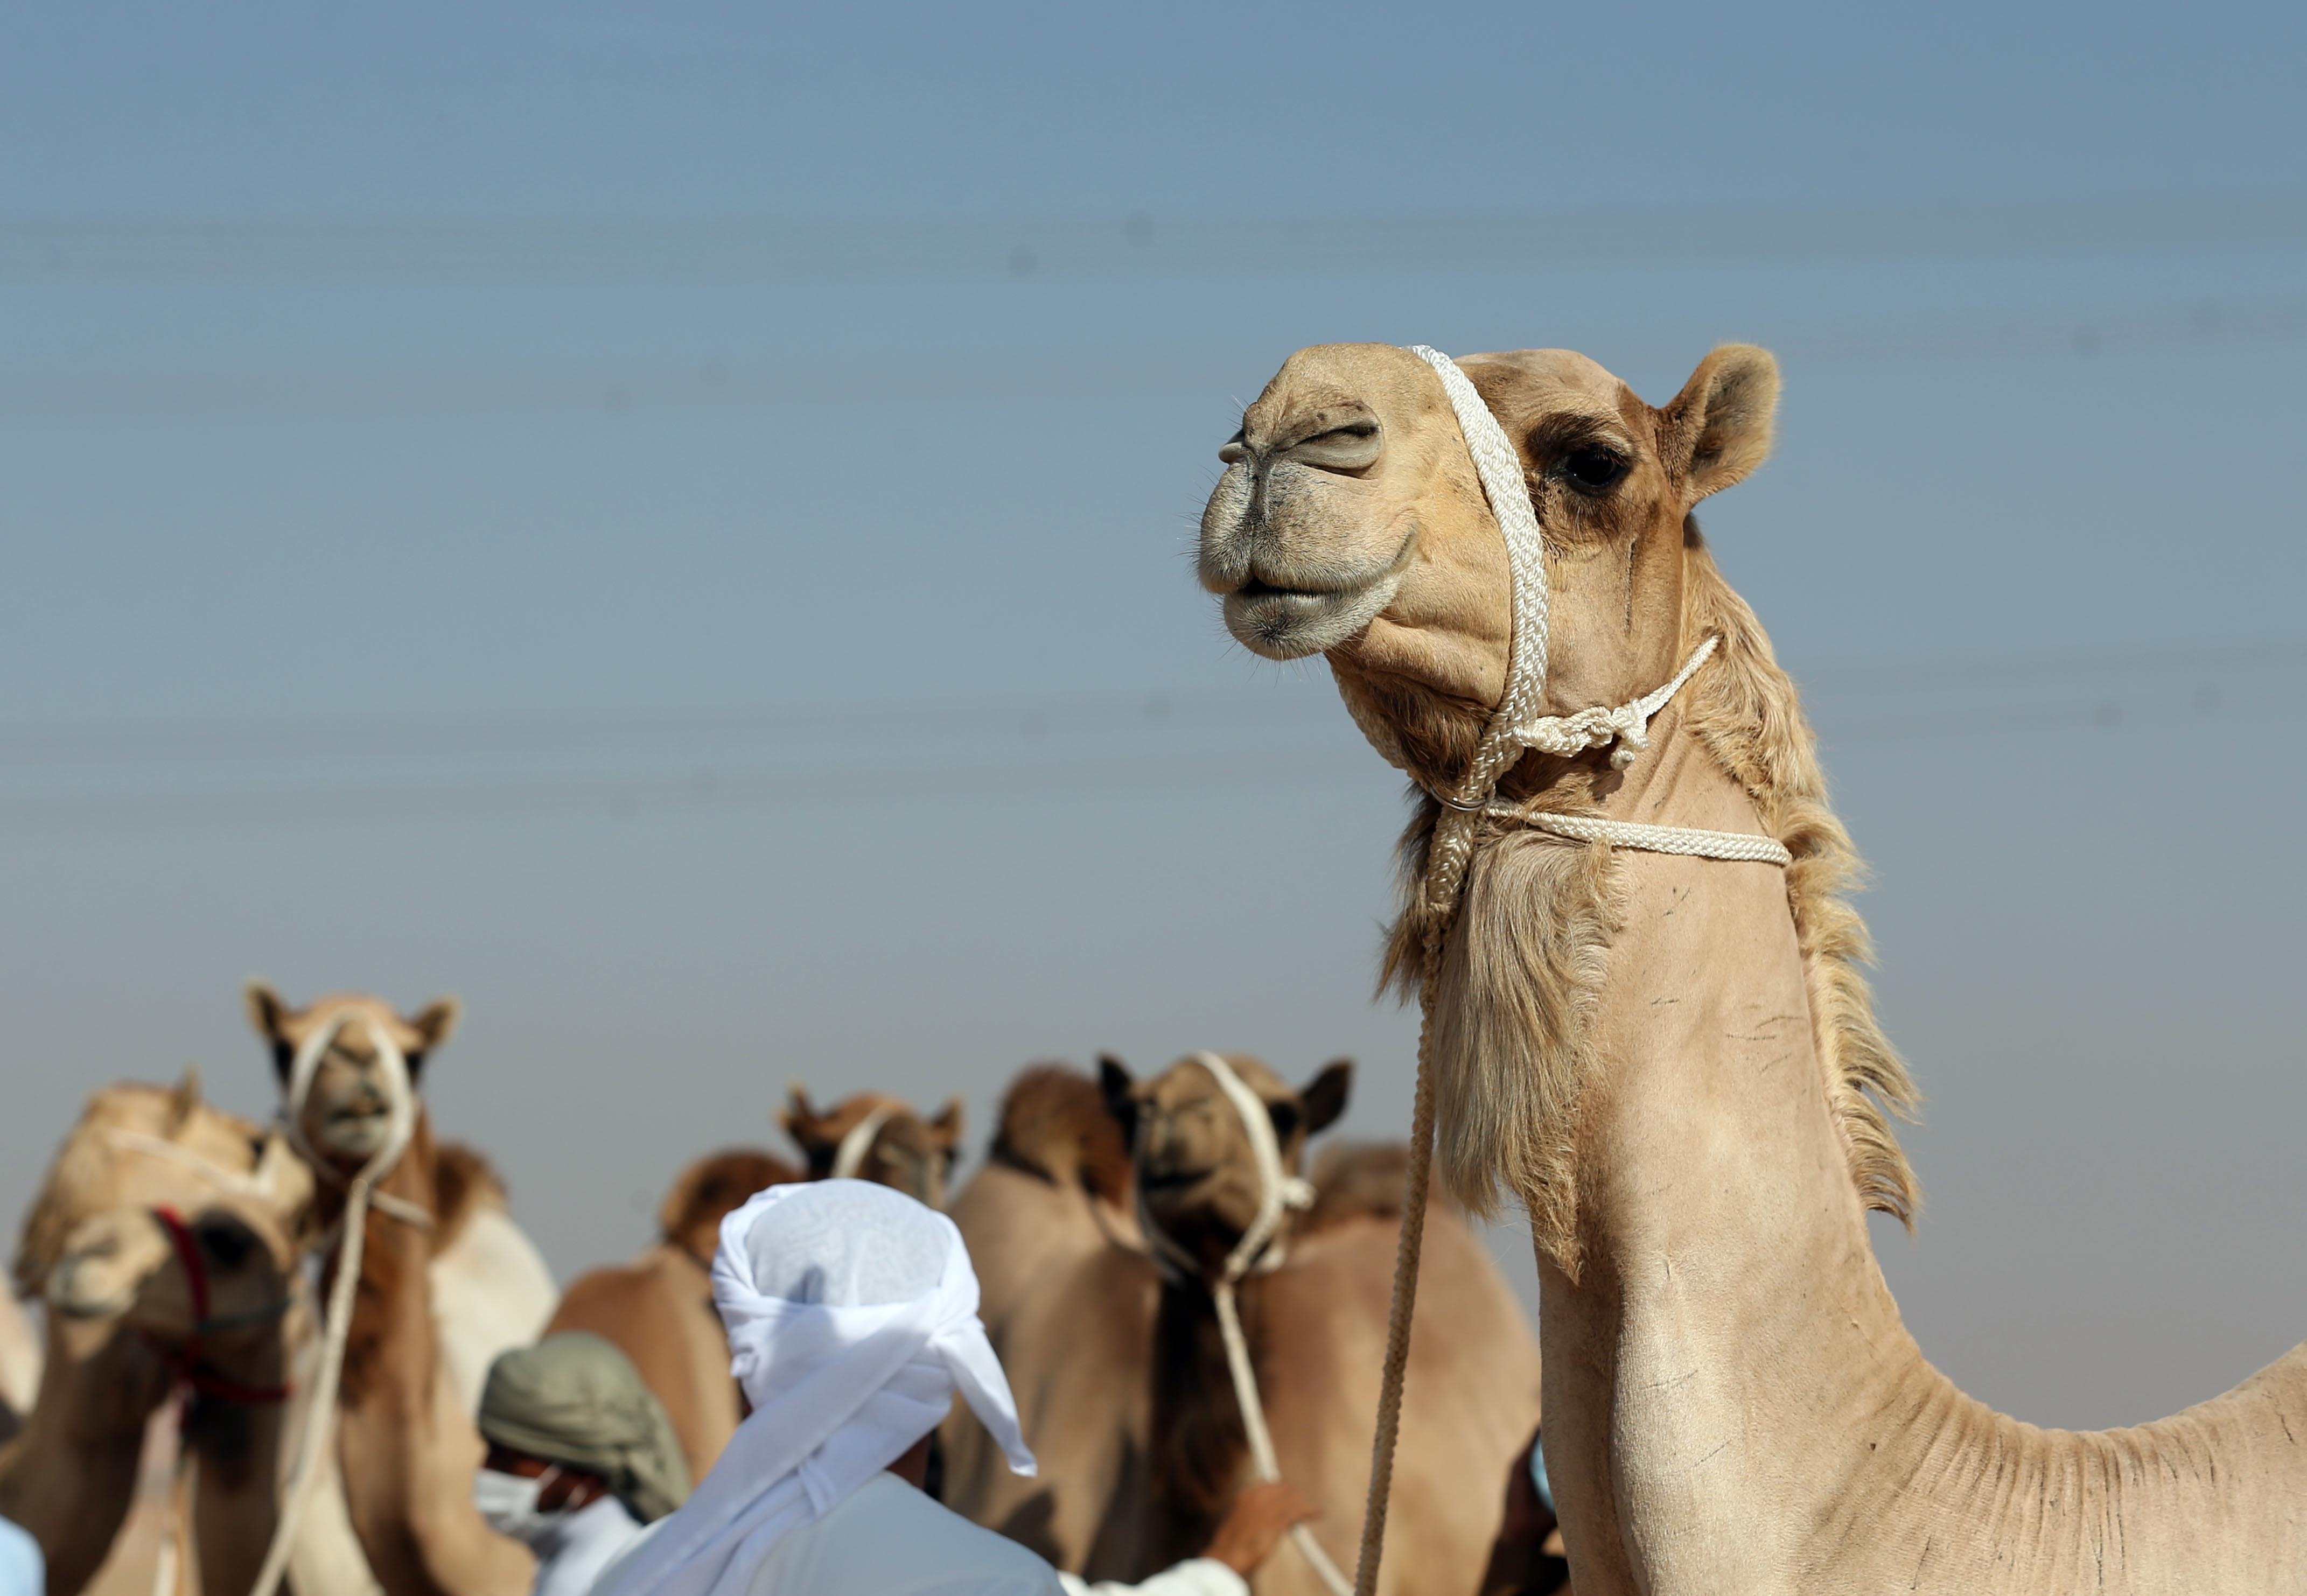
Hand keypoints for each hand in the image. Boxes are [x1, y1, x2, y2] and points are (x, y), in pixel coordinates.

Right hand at [1203, 1481, 1320, 1576]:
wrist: (1227, 1556)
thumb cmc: (1230, 1544)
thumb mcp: (1238, 1521)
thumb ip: (1250, 1513)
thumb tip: (1261, 1517)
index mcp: (1246, 1495)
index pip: (1271, 1484)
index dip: (1283, 1490)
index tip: (1289, 1496)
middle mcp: (1258, 1497)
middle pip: (1284, 1489)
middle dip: (1295, 1495)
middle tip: (1302, 1504)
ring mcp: (1268, 1508)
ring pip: (1293, 1499)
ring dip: (1304, 1503)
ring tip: (1312, 1509)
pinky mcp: (1277, 1523)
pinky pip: (1298, 1512)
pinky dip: (1309, 1510)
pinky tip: (1317, 1513)